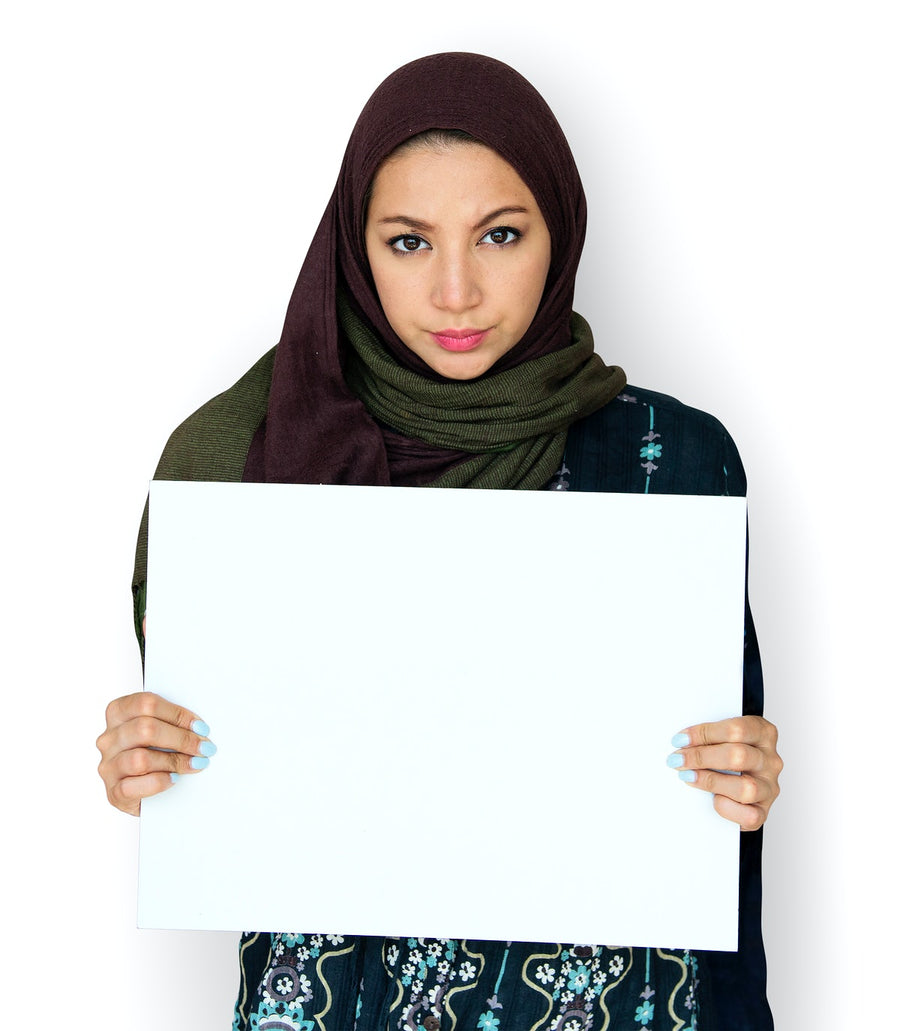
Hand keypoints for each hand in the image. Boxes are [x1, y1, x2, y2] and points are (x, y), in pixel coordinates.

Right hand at [96, 692, 215, 815]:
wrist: (149, 795)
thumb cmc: (157, 754)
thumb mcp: (162, 731)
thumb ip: (172, 722)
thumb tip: (200, 728)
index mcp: (118, 713)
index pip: (146, 703)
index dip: (177, 714)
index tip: (200, 727)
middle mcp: (109, 739)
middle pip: (145, 729)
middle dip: (181, 738)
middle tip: (205, 747)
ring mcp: (108, 766)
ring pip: (140, 758)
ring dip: (174, 761)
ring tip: (195, 764)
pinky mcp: (113, 793)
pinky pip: (134, 786)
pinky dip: (159, 782)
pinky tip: (174, 779)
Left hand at [667, 716, 781, 830]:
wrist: (737, 784)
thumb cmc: (727, 755)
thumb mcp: (722, 737)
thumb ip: (709, 737)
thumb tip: (681, 742)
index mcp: (763, 733)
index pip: (737, 729)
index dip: (705, 733)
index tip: (681, 739)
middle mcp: (770, 760)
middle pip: (739, 756)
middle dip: (702, 757)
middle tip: (677, 759)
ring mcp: (769, 787)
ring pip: (745, 787)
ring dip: (710, 781)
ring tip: (688, 777)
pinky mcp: (763, 812)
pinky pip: (748, 815)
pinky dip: (727, 808)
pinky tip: (712, 799)